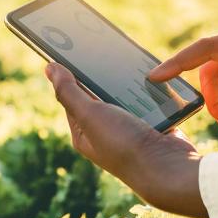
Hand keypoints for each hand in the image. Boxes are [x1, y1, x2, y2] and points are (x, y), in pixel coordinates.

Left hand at [45, 63, 207, 217]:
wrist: (169, 170)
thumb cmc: (124, 145)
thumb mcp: (90, 114)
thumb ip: (69, 91)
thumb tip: (48, 69)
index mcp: (83, 133)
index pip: (72, 97)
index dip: (71, 74)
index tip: (74, 48)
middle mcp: (103, 133)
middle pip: (99, 95)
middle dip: (102, 75)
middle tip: (103, 47)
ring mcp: (129, 130)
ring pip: (125, 96)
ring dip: (127, 82)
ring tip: (126, 58)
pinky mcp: (151, 126)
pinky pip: (147, 101)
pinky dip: (148, 90)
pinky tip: (151, 75)